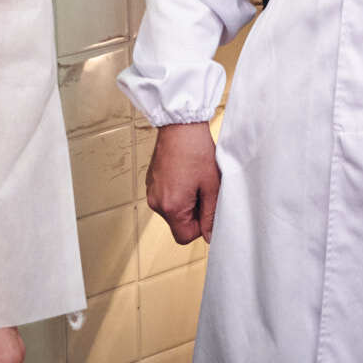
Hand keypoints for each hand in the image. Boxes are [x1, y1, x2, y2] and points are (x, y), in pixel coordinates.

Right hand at [146, 120, 221, 243]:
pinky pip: (166, 198)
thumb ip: (211, 214)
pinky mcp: (151, 182)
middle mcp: (157, 203)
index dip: (200, 227)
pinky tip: (185, 174)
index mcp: (171, 207)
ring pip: (173, 210)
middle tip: (203, 189)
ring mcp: (152, 192)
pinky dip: (177, 192)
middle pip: (178, 224)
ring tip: (194, 179)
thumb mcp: (211, 185)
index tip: (208, 208)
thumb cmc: (196, 150)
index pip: (185, 237)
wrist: (180, 125)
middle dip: (194, 212)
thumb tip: (210, 235)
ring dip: (186, 201)